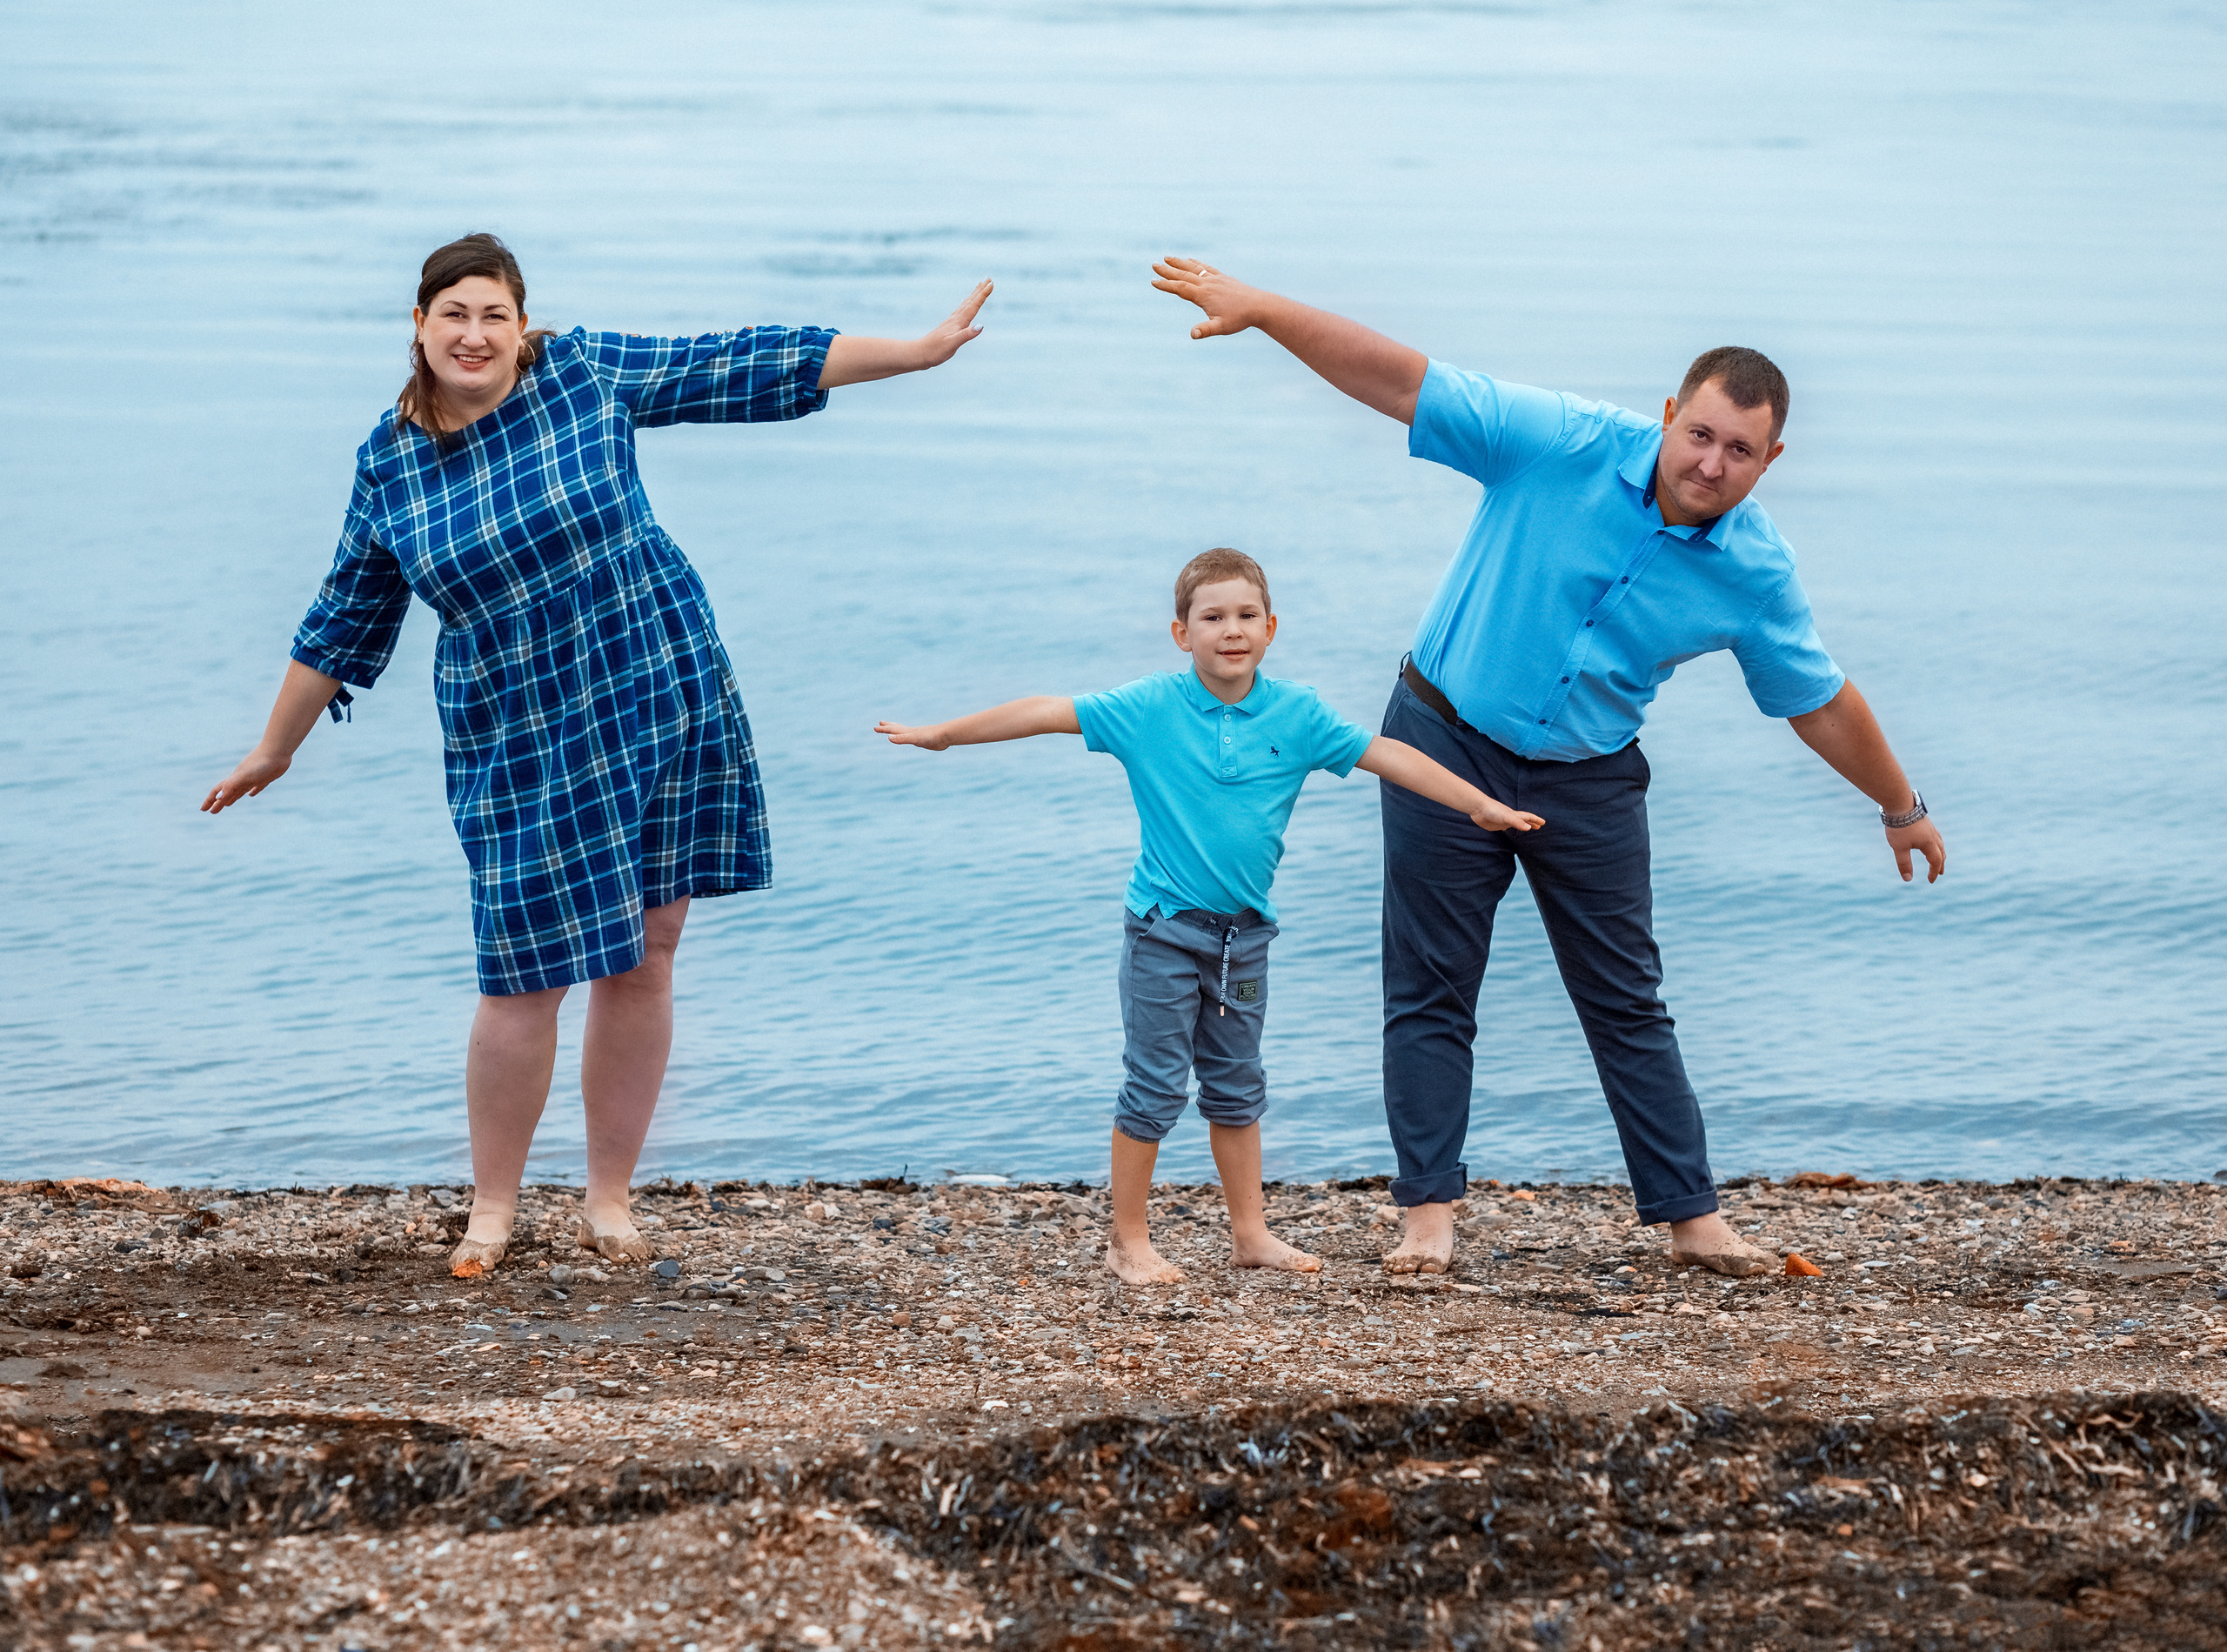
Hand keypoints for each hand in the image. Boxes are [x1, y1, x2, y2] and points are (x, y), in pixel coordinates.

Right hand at [202, 747, 289, 812]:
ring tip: (227, 804)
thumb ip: (231, 785)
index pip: (218, 791)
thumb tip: (218, 798)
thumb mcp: (244, 776)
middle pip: (227, 793)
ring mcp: (253, 778)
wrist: (278, 751)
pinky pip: (257, 787)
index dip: (210, 801)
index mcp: (235, 779)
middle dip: (219, 802)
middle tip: (212, 812)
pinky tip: (252, 794)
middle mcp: (242, 779)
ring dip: (232, 797)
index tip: (203, 810)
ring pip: (240, 790)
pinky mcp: (266, 778)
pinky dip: (253, 791)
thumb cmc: (260, 763)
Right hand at [875, 720, 951, 751]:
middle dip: (888, 726)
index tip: (875, 728)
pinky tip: (911, 737)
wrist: (945, 735)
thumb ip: (902, 738)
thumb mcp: (914, 738)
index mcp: (908, 732)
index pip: (893, 730)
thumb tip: (889, 738)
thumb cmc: (930, 736)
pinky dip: (908, 737)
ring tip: (894, 730)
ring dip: (898, 730)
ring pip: (905, 732)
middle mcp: (912, 732)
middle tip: (880, 722)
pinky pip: (913, 738)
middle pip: (897, 728)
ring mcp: (918, 735)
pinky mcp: (924, 740)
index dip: (884, 729)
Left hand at [915, 279, 992, 368]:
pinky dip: (966, 304)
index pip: (974, 305)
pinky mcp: (949, 326)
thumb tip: (981, 326)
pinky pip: (960, 310)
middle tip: (989, 279)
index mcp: (958, 322)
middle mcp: (955, 319)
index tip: (991, 284)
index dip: (983, 295)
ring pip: (965, 304)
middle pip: (970, 301)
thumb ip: (966, 334)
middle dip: (980, 290)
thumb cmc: (935, 350)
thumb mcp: (952, 344)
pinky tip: (965, 304)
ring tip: (979, 286)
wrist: (919, 354)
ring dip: (974, 295)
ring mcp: (951, 322)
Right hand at [1150, 256, 1269, 339]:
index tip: (1153, 282)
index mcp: (1204, 294)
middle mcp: (1207, 283)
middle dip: (1167, 271)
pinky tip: (1189, 260)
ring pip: (1193, 268)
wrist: (1259, 306)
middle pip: (1183, 275)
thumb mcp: (1221, 327)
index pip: (1180, 288)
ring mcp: (1215, 279)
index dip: (1166, 285)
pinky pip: (1205, 267)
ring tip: (1167, 257)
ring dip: (1179, 263)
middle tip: (1153, 265)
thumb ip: (1206, 330)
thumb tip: (1193, 334)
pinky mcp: (1222, 278)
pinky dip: (1195, 263)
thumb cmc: (1240, 318)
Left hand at [1470, 800, 1543, 833]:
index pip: (1528, 817)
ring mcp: (1502, 821)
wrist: (1478, 808)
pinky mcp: (1495, 824)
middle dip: (1531, 823)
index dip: (1535, 820)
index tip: (1543, 822)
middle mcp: (1510, 817)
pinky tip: (1507, 828)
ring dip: (1521, 825)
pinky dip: (1508, 828)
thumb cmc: (1493, 810)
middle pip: (1523, 820)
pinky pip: (1504, 827)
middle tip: (1539, 827)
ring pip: (1514, 824)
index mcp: (1514, 815)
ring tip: (1526, 828)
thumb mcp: (1507, 817)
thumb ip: (1517, 822)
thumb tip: (1528, 828)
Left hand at [1888, 817, 1945, 882]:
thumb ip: (1904, 864)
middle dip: (1940, 864)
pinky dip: (1936, 843)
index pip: (1935, 861)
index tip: (1930, 881)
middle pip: (1941, 853)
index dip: (1933, 872)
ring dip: (1940, 853)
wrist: (1900, 804)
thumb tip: (1907, 879)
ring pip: (1939, 843)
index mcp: (1929, 844)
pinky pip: (1935, 835)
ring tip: (1938, 858)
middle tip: (1940, 873)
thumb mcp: (1899, 848)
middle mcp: (1933, 836)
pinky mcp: (1925, 822)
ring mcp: (1930, 828)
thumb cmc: (1900, 827)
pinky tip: (1930, 841)